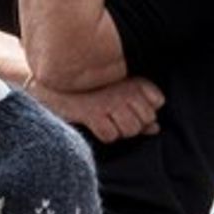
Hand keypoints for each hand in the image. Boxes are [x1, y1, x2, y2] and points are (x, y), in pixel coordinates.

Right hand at [30, 76, 163, 141]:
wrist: (55, 85)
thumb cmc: (91, 91)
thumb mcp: (118, 92)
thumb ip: (140, 108)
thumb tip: (155, 128)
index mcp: (132, 79)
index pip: (158, 101)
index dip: (147, 110)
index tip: (132, 107)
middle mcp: (123, 88)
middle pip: (145, 119)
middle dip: (134, 123)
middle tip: (116, 115)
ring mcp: (108, 101)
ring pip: (130, 129)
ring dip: (119, 130)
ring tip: (106, 119)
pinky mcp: (92, 113)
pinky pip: (110, 135)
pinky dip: (105, 133)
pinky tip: (96, 123)